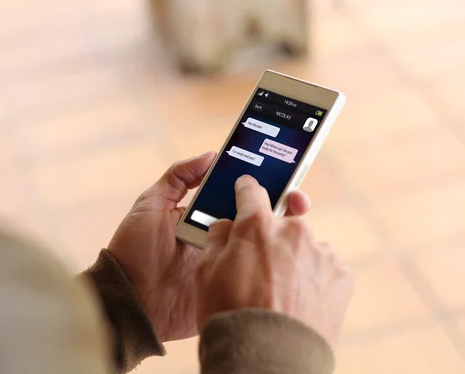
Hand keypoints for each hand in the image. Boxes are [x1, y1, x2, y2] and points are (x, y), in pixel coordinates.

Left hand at [108, 153, 311, 341]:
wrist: (128, 299)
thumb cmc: (134, 249)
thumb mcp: (151, 205)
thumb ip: (177, 177)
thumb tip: (210, 154)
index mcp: (205, 216)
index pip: (238, 197)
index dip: (260, 186)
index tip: (283, 174)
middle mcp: (220, 238)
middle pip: (256, 220)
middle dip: (281, 208)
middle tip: (298, 201)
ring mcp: (226, 264)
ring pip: (260, 247)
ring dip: (280, 237)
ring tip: (299, 226)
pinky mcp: (227, 289)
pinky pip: (252, 278)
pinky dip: (269, 270)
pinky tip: (288, 260)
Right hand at [196, 175, 353, 345]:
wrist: (268, 359)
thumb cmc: (230, 315)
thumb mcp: (205, 272)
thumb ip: (217, 238)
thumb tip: (226, 225)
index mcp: (257, 225)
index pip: (251, 191)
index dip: (245, 190)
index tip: (245, 189)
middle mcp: (294, 231)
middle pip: (281, 223)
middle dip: (270, 238)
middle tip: (257, 267)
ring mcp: (322, 254)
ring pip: (304, 247)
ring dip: (294, 260)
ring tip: (279, 293)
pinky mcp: (341, 277)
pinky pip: (325, 269)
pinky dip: (314, 280)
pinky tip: (299, 301)